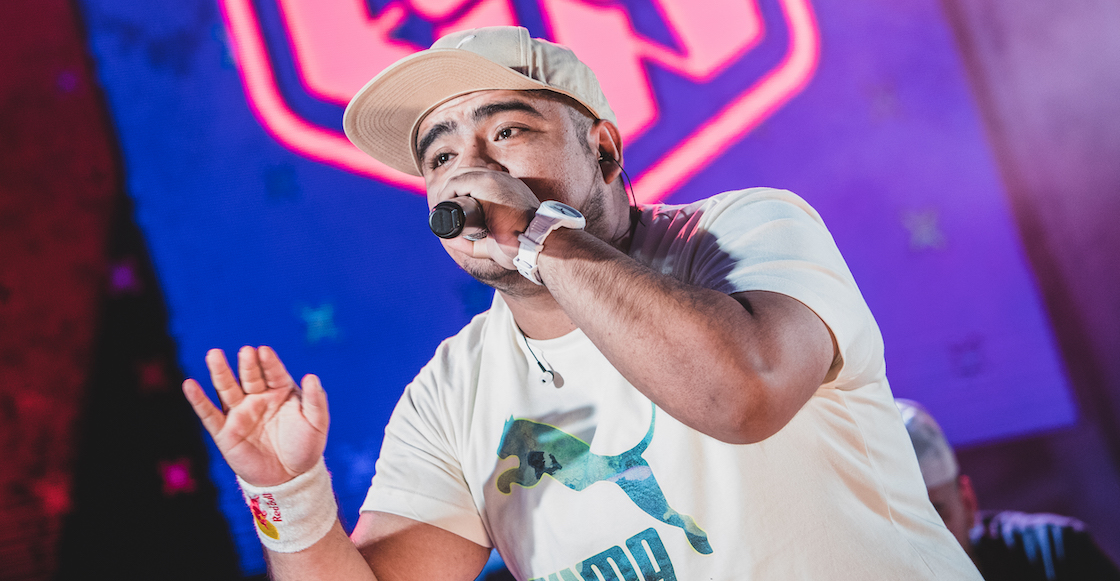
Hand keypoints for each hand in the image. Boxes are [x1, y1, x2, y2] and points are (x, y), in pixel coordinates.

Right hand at [182, 346, 328, 486]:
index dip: (268, 362)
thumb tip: (311, 377)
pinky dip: (198, 400)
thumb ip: (316, 400)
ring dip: (220, 372)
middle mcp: (258, 398)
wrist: (290, 478)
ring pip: (227, 389)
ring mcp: (240, 413)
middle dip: (247, 365)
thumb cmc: (305, 447)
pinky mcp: (225, 432)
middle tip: (245, 352)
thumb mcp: (316, 423)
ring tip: (214, 354)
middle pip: (249, 377)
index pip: (273, 372)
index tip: (263, 352)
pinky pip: (209, 414)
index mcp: (280, 391)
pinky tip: (189, 385)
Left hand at [434, 169, 538, 269]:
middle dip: (450, 189)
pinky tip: (444, 204)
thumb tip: (449, 239)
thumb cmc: (521, 246)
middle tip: (443, 209)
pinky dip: (447, 192)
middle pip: (466, 174)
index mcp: (508, 189)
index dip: (460, 191)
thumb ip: (472, 243)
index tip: (451, 209)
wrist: (539, 243)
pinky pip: (459, 181)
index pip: (477, 180)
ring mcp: (496, 179)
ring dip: (447, 191)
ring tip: (443, 209)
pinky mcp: (489, 183)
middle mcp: (503, 180)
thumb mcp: (494, 243)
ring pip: (460, 175)